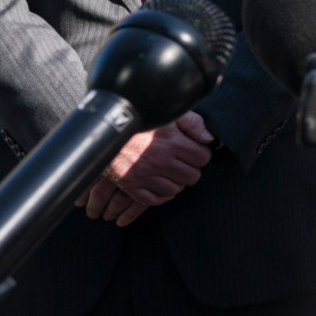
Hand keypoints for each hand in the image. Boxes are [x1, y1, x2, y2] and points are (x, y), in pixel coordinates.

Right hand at [81, 112, 214, 225]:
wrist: (105, 133)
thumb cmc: (141, 123)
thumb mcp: (169, 115)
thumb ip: (193, 123)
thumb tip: (210, 139)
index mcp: (172, 142)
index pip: (203, 157)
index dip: (200, 155)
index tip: (193, 152)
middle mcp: (160, 160)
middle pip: (192, 176)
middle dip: (190, 170)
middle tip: (181, 163)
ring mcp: (145, 175)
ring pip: (176, 190)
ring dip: (176, 182)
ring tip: (169, 172)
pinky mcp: (131, 186)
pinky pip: (155, 200)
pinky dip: (160, 195)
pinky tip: (158, 184)